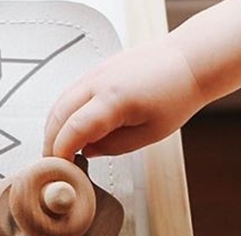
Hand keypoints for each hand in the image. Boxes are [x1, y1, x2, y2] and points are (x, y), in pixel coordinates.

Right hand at [43, 35, 205, 158]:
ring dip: (54, 127)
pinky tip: (71, 128)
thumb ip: (114, 146)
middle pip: (58, 116)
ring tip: (60, 149)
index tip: (61, 169)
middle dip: (51, 142)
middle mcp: (98, 82)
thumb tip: (88, 152)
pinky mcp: (96, 69)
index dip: (61, 153)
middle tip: (55, 164)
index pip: (73, 130)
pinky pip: (69, 92)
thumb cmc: (177, 95)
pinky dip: (64, 112)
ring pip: (60, 102)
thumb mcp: (150, 134)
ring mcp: (95, 72)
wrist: (189, 61)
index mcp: (113, 99)